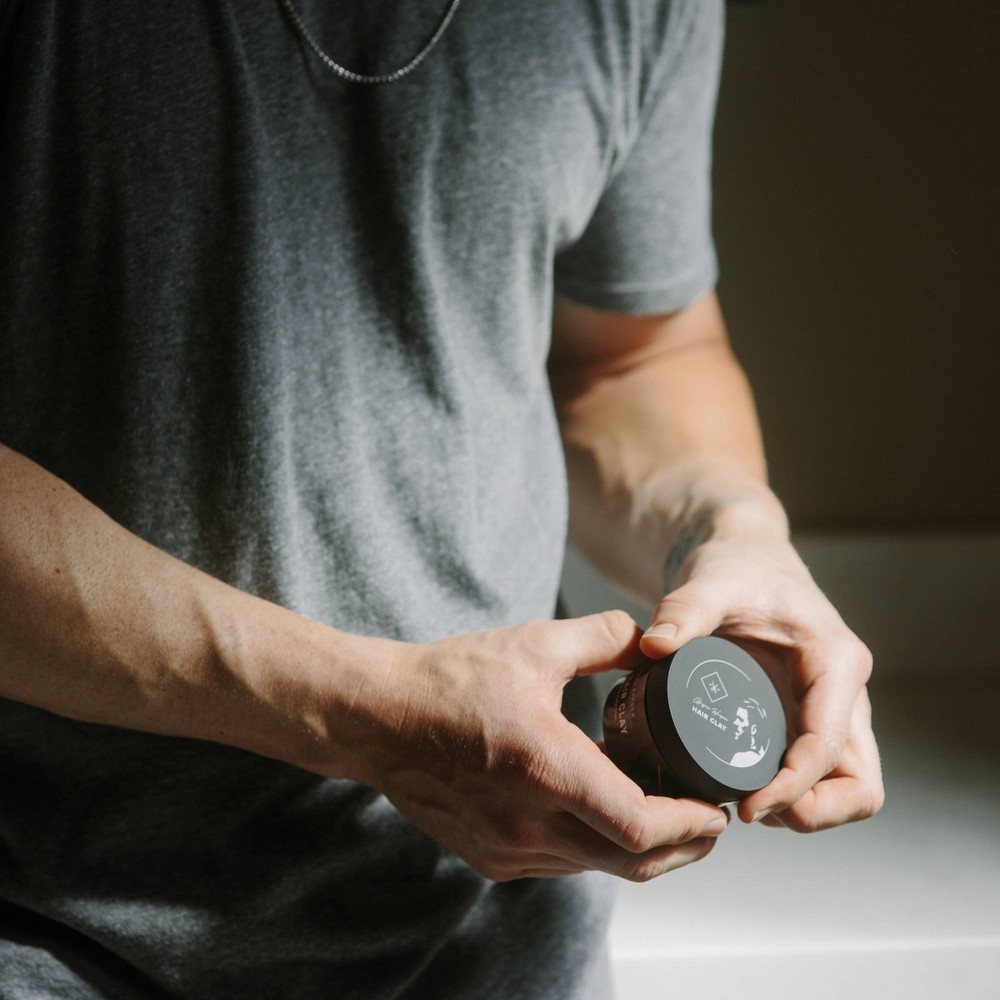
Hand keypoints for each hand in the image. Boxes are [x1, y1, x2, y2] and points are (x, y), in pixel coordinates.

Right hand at [352, 611, 729, 880]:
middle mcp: (529, 824)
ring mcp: (508, 849)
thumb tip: (651, 639)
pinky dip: (597, 848)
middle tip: (708, 821)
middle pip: (632, 863)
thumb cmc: (449, 681)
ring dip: (641, 850)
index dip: (690, 824)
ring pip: (598, 868)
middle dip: (683, 848)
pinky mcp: (492, 857)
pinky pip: (562, 864)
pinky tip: (604, 813)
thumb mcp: (535, 644)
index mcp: (546, 769)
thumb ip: (605, 637)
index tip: (716, 809)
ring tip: (665, 814)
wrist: (380, 718)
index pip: (639, 826)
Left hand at [640, 505, 884, 830]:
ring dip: (808, 810)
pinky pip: (820, 775)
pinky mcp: (811, 719)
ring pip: (848, 787)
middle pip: (860, 784)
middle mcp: (845, 691)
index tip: (748, 808)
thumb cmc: (737, 566)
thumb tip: (653, 644)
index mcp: (834, 660)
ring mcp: (832, 709)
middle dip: (815, 812)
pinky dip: (795, 795)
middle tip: (751, 813)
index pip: (829, 745)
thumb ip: (683, 609)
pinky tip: (745, 791)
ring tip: (745, 807)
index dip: (795, 787)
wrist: (744, 556)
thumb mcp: (710, 580)